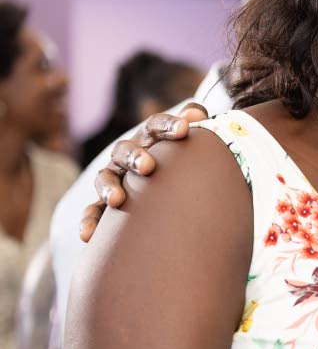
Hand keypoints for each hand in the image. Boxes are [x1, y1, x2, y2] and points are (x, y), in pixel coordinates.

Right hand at [79, 104, 209, 241]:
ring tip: (117, 200)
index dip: (168, 125)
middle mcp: (127, 155)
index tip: (185, 129)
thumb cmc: (184, 161)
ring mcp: (114, 178)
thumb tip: (197, 113)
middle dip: (135, 157)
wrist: (169, 187)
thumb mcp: (192, 142)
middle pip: (125, 150)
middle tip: (149, 167)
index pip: (156, 126)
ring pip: (104, 179)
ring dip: (108, 188)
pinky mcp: (105, 204)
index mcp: (150, 138)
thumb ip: (198, 124)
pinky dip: (89, 221)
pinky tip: (88, 235)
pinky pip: (93, 211)